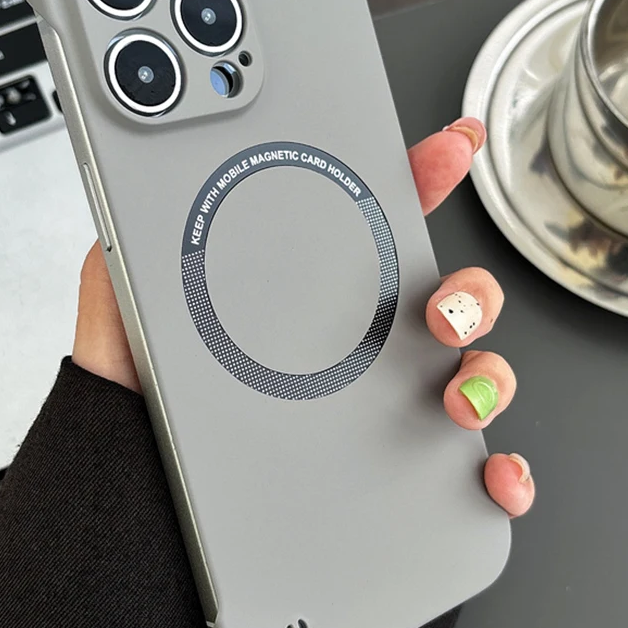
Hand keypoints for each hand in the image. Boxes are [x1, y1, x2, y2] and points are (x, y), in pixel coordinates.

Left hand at [73, 117, 533, 517]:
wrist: (128, 483)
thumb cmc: (136, 391)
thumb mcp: (132, 294)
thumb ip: (146, 231)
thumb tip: (153, 168)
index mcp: (313, 297)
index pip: (379, 226)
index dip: (420, 178)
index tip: (451, 144)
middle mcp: (358, 349)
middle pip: (452, 301)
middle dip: (473, 292)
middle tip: (440, 308)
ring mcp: (381, 410)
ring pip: (476, 376)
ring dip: (491, 375)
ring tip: (457, 393)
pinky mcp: (391, 475)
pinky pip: (468, 474)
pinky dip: (500, 474)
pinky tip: (490, 474)